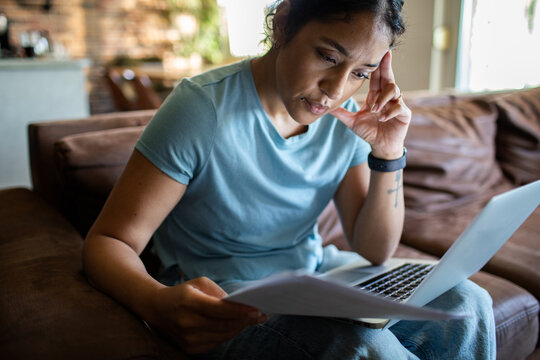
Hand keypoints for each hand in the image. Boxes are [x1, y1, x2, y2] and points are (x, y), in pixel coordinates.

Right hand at [149, 277, 266, 353]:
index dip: (240, 310)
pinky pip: (216, 342)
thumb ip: (219, 292)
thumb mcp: (200, 283)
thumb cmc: (183, 292)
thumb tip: (239, 304)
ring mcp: (187, 338)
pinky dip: (228, 334)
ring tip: (251, 319)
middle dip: (244, 320)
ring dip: (239, 328)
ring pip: (222, 336)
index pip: (220, 310)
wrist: (157, 308)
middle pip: (224, 325)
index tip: (256, 309)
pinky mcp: (189, 348)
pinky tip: (236, 326)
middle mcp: (187, 323)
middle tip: (259, 314)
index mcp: (189, 302)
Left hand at [331, 51, 411, 159]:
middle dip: (386, 66)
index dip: (377, 66)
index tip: (375, 53)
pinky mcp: (404, 114)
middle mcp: (388, 97)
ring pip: (394, 90)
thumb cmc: (369, 132)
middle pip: (388, 77)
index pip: (377, 77)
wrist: (380, 146)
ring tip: (374, 109)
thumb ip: (341, 113)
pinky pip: (399, 107)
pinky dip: (389, 111)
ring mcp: (397, 104)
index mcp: (376, 95)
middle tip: (385, 55)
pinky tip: (381, 118)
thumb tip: (324, 106)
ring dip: (383, 98)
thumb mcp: (352, 121)